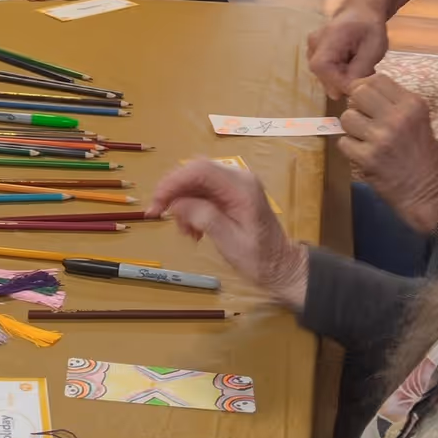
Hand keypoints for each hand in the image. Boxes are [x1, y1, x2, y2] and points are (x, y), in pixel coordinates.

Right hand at [148, 159, 307, 310]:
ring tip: (185, 230)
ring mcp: (234, 184)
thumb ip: (205, 217)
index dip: (173, 183)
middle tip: (159, 214)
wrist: (281, 267)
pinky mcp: (229, 193)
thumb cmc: (260, 259)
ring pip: (194, 181)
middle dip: (173, 192)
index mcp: (242, 187)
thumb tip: (178, 203)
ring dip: (181, 202)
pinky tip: (193, 228)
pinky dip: (190, 207)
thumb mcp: (231, 241)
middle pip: (194, 171)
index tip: (157, 204)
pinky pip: (201, 191)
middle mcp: (238, 178)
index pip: (199, 170)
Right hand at [307, 9, 390, 95]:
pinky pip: (326, 72)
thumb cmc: (369, 26)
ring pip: (326, 77)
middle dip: (345, 81)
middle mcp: (312, 48)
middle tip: (365, 73)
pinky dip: (340, 72)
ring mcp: (311, 51)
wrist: (362, 10)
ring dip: (343, 77)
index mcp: (324, 43)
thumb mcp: (372, 49)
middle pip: (324, 78)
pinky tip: (352, 63)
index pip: (326, 73)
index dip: (343, 84)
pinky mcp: (315, 54)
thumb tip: (349, 91)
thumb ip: (359, 71)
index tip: (363, 84)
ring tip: (360, 65)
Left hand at [338, 74, 437, 233]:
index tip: (367, 101)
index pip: (377, 79)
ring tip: (366, 140)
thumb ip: (393, 104)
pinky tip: (365, 155)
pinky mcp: (368, 158)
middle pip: (358, 92)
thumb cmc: (424, 156)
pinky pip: (343, 142)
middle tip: (364, 120)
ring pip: (346, 118)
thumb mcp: (417, 121)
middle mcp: (398, 117)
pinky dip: (350, 149)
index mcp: (412, 104)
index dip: (366, 88)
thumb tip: (359, 89)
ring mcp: (382, 137)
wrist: (431, 193)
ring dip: (352, 129)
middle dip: (356, 105)